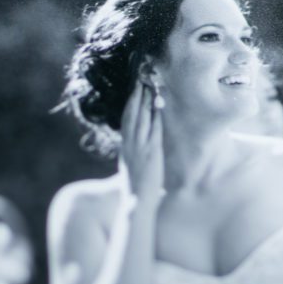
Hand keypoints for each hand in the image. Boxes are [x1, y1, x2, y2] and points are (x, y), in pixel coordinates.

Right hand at [119, 83, 164, 204]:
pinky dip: (155, 118)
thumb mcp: (130, 169)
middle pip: (131, 115)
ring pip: (141, 120)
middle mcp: (129, 145)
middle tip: (140, 81)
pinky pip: (153, 131)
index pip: (126, 121)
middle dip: (135, 97)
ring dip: (144, 102)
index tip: (133, 91)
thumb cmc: (135, 190)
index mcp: (125, 148)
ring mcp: (139, 148)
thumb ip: (131, 158)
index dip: (130, 105)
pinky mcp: (150, 153)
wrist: (135, 203)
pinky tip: (158, 107)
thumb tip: (132, 152)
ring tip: (147, 87)